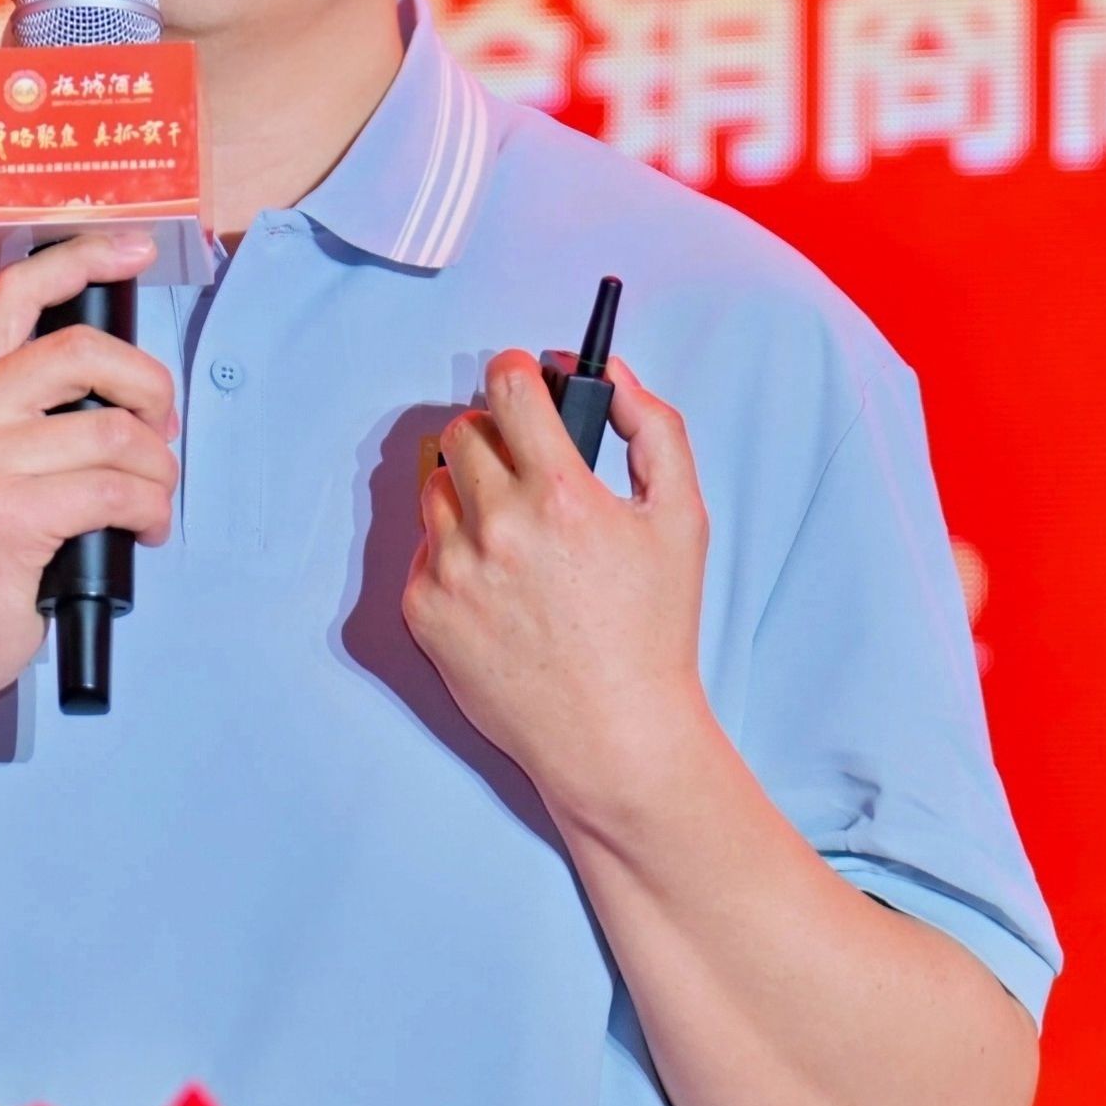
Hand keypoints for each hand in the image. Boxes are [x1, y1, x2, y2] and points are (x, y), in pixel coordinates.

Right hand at [0, 229, 175, 719]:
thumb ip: (23, 404)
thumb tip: (126, 382)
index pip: (15, 292)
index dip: (82, 258)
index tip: (134, 248)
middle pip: (82, 354)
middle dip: (148, 387)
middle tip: (161, 427)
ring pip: (112, 433)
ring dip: (157, 469)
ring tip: (152, 498)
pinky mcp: (5, 515)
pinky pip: (114, 491)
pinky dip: (149, 509)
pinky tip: (144, 528)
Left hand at [404, 351, 709, 805]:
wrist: (613, 734)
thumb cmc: (654, 630)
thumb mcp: (681, 518)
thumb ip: (653, 428)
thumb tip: (611, 374)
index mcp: (560, 495)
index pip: (508, 387)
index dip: (517, 371)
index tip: (521, 376)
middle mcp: (498, 527)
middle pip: (465, 431)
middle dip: (496, 434)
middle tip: (526, 465)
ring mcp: (454, 571)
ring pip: (436, 485)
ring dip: (469, 490)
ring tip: (512, 529)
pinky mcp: (425, 611)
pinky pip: (425, 548)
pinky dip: (455, 551)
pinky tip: (497, 581)